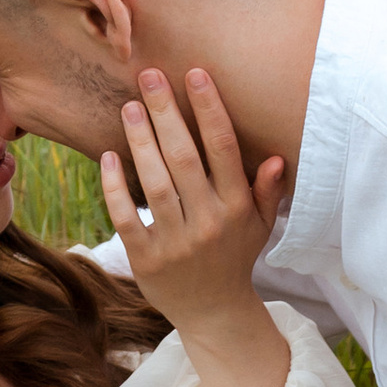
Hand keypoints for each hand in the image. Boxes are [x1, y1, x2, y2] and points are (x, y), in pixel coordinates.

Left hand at [97, 67, 290, 386]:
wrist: (212, 312)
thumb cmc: (235, 257)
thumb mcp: (260, 225)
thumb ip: (268, 191)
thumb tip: (278, 157)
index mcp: (237, 207)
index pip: (224, 149)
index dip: (209, 109)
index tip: (195, 74)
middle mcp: (208, 222)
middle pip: (184, 158)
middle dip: (167, 113)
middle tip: (149, 75)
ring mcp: (176, 241)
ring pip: (155, 182)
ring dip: (140, 140)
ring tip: (129, 106)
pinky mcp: (146, 258)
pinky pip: (126, 216)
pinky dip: (115, 186)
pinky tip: (108, 156)